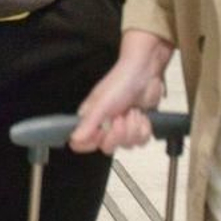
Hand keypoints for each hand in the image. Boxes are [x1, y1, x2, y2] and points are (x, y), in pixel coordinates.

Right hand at [69, 30, 172, 154]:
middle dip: (118, 134)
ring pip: (127, 145)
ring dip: (133, 128)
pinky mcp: (138, 127)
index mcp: (90, 119)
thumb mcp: (101, 103)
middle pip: (107, 147)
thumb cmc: (120, 82)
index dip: (92, 143)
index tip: (101, 132)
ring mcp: (122, 128)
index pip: (81, 143)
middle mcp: (104, 126)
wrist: (146, 73)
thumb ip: (88, 123)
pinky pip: (141, 141)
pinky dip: (144, 128)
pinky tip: (142, 115)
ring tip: (132, 111)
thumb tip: (74, 138)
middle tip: (120, 117)